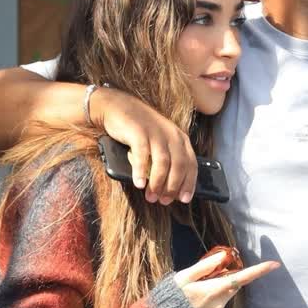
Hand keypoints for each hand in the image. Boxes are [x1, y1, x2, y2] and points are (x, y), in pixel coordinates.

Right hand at [96, 90, 199, 204]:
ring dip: (158, 183)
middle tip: (163, 201)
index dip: (189, 183)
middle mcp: (171, 135)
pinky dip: (142, 172)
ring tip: (151, 196)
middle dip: (172, 187)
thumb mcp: (159, 143)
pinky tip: (139, 184)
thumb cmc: (139, 130)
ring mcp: (156, 132)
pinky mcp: (139, 132)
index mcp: (180, 139)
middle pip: (179, 166)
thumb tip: (171, 188)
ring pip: (163, 163)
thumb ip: (168, 160)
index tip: (184, 199)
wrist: (117, 107)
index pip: (191, 164)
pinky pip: (143, 155)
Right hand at [175, 250, 279, 307]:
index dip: (259, 271)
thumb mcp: (183, 277)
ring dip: (214, 291)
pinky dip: (209, 303)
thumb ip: (204, 266)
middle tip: (205, 276)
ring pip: (223, 296)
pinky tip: (193, 306)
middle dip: (225, 278)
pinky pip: (217, 307)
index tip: (275, 264)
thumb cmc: (171, 298)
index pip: (242, 277)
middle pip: (232, 286)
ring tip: (192, 295)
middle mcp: (220, 303)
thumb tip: (223, 255)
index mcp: (214, 289)